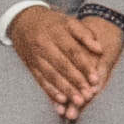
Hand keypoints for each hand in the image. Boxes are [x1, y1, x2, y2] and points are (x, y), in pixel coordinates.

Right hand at [6, 2, 114, 116]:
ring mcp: (36, 57)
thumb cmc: (52, 22)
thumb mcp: (69, 21)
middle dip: (76, 82)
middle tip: (88, 95)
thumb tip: (100, 49)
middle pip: (62, 66)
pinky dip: (50, 92)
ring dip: (65, 90)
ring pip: (51, 76)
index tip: (96, 79)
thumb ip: (85, 34)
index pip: (73, 51)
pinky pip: (40, 80)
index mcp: (57, 33)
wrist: (23, 20)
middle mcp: (45, 45)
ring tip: (78, 102)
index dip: (85, 66)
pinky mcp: (30, 66)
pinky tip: (60, 102)